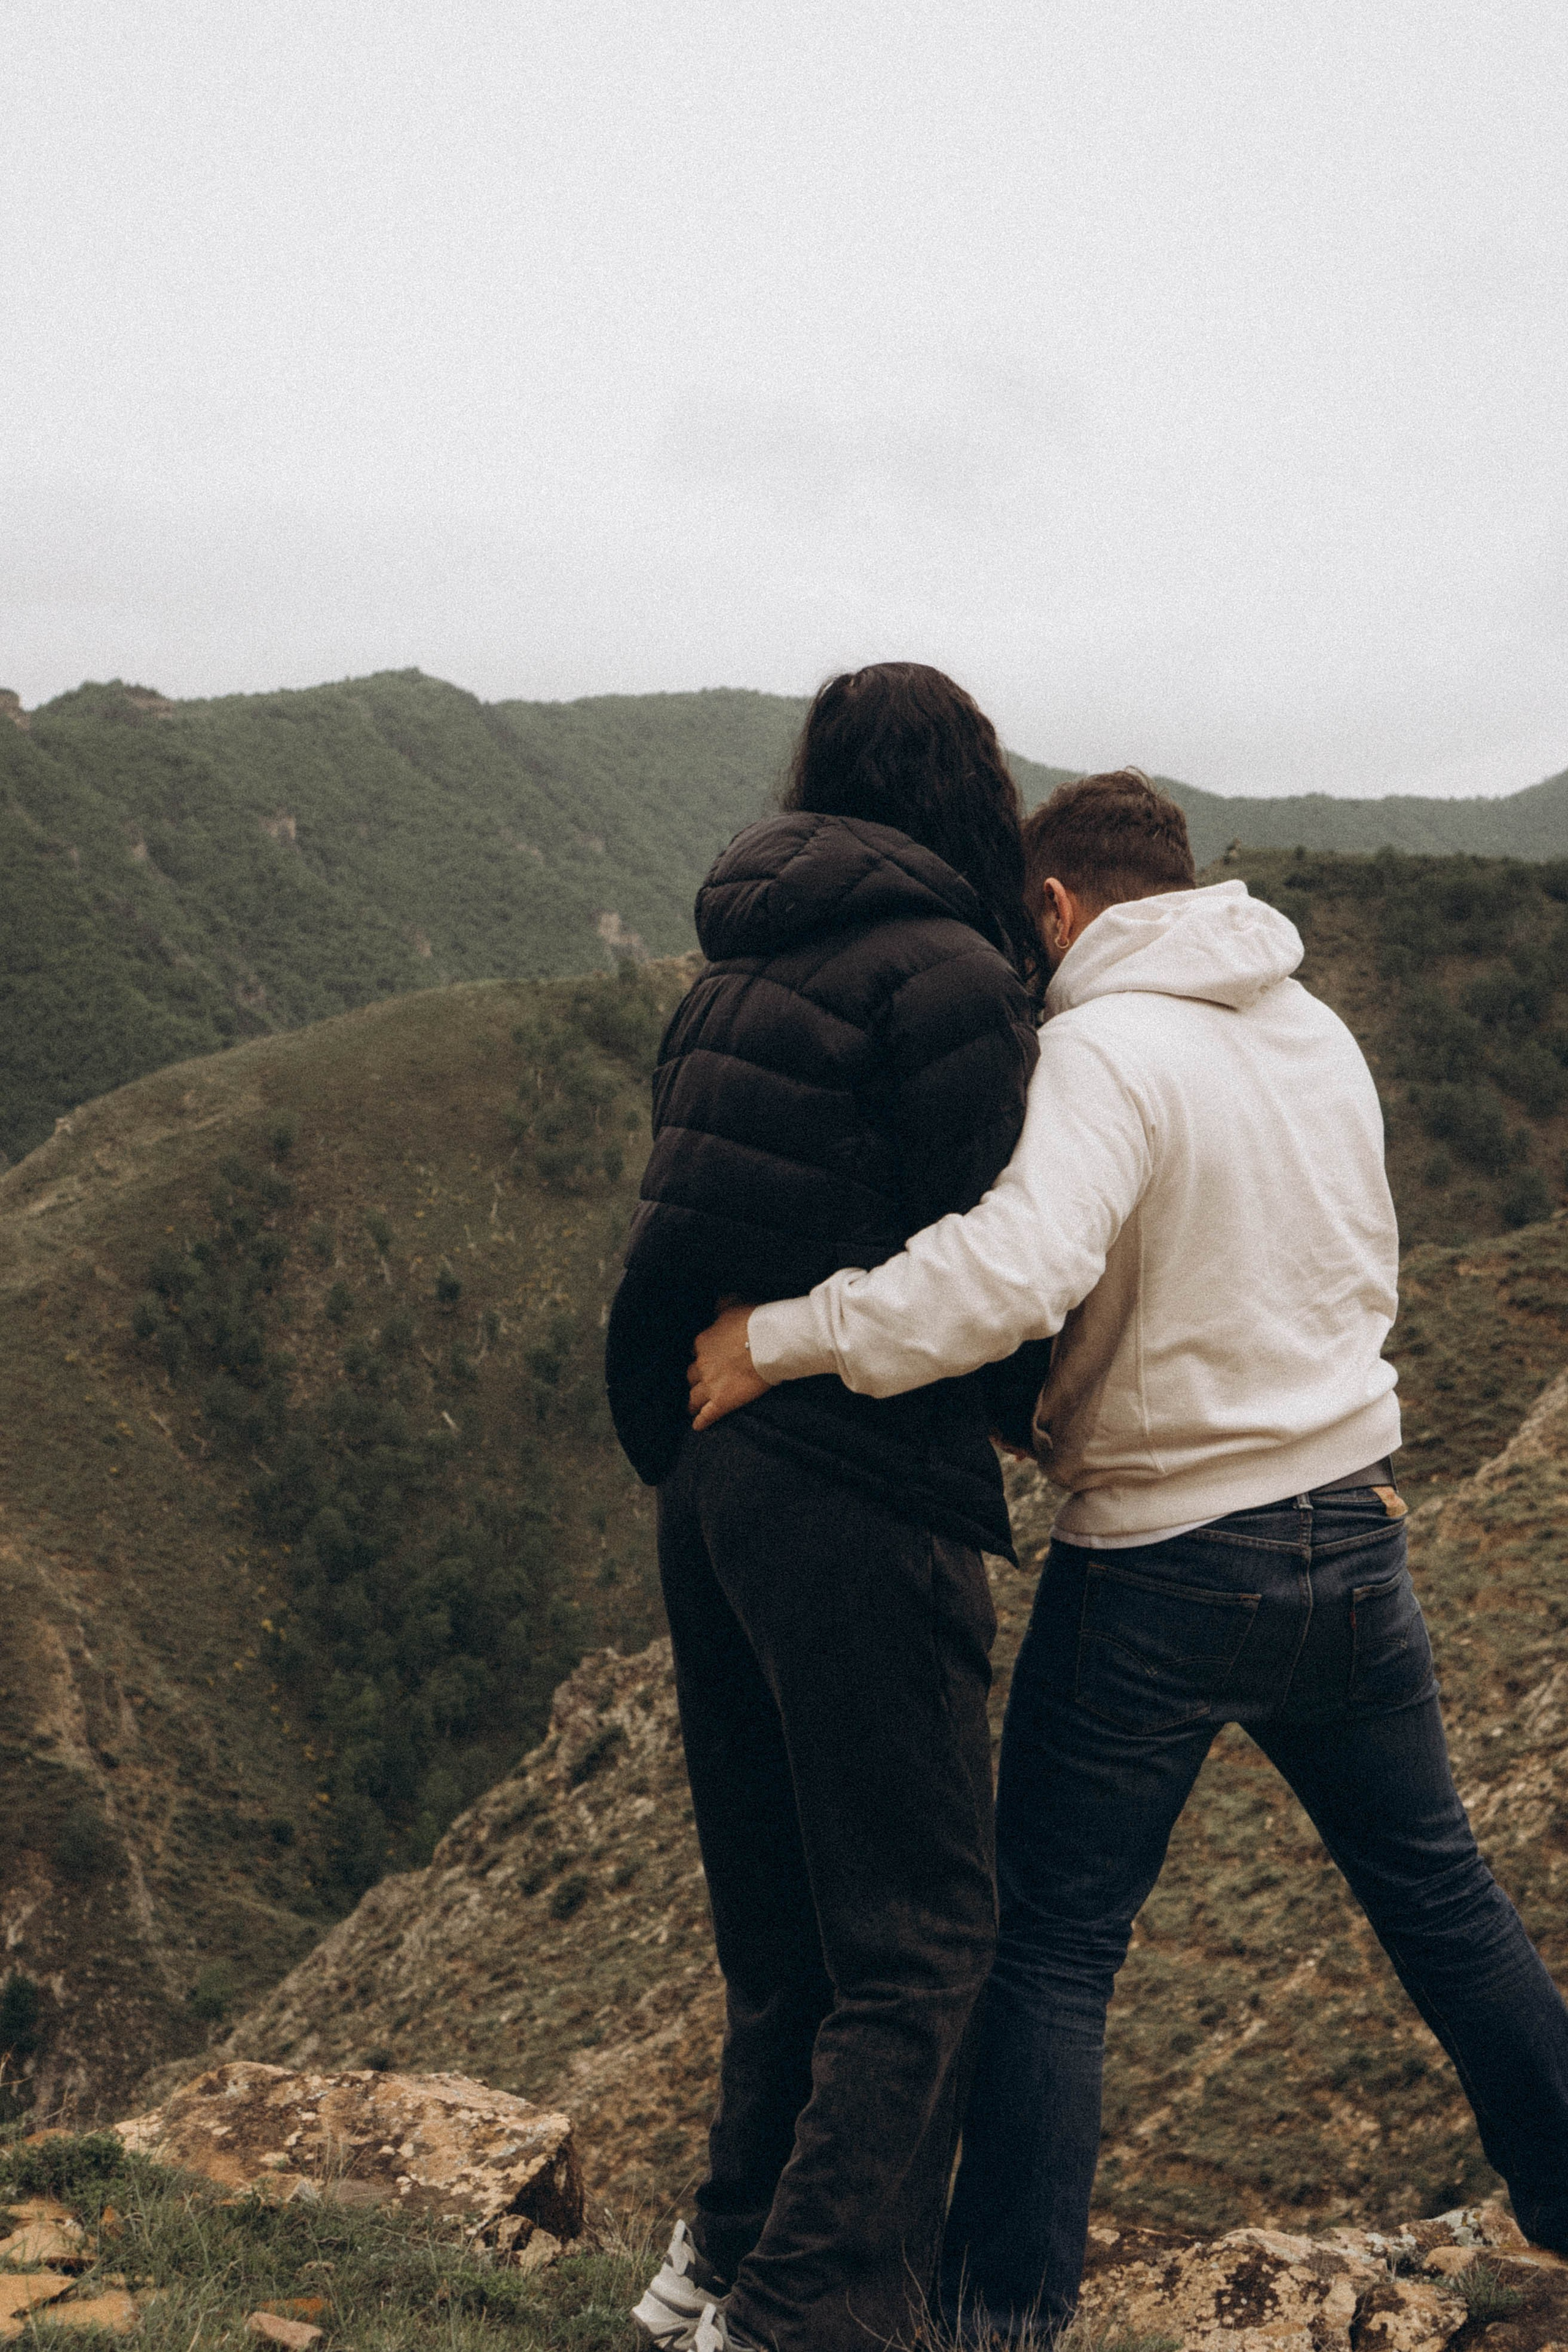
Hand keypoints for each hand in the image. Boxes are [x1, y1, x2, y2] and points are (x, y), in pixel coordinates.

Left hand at [688, 1303, 771, 1430]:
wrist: (769, 1341)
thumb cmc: (754, 1320)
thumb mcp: (734, 1303)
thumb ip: (722, 1304)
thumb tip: (717, 1304)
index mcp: (703, 1341)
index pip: (696, 1351)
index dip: (702, 1356)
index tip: (709, 1358)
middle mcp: (702, 1364)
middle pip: (691, 1375)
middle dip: (696, 1378)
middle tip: (703, 1382)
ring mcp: (710, 1384)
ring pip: (694, 1397)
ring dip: (693, 1402)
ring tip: (693, 1406)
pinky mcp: (722, 1401)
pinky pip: (707, 1415)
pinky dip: (701, 1421)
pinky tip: (698, 1426)